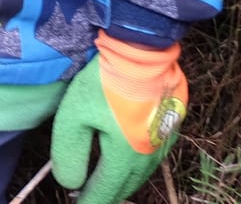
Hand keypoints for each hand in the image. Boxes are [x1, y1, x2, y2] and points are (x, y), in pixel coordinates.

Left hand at [51, 35, 188, 203]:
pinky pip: (152, 157)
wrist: (142, 51)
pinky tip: (127, 157)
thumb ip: (70, 152)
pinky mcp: (171, 126)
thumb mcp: (74, 115)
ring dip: (122, 181)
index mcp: (125, 157)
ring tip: (106, 181)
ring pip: (141, 174)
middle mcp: (149, 156)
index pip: (105, 192)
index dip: (89, 202)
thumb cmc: (105, 83)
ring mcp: (163, 142)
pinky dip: (136, 164)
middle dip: (106, 194)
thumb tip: (69, 182)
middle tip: (88, 196)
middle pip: (125, 187)